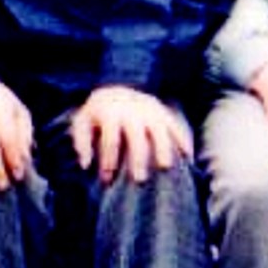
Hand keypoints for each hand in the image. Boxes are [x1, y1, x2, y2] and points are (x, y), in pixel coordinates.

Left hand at [72, 85, 189, 183]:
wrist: (117, 87)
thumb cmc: (98, 113)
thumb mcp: (82, 121)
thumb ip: (81, 142)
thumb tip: (85, 165)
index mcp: (110, 113)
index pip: (110, 141)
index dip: (108, 161)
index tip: (107, 180)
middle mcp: (132, 112)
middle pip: (136, 137)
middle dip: (137, 158)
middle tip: (138, 180)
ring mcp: (150, 111)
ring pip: (159, 130)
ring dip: (163, 148)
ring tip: (166, 167)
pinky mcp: (163, 112)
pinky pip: (175, 125)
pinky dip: (182, 139)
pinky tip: (187, 156)